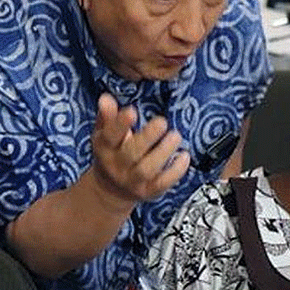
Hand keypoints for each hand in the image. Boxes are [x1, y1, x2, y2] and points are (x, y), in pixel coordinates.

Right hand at [89, 93, 189, 208]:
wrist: (112, 190)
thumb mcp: (105, 134)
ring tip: (175, 136)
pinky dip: (176, 171)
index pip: (110, 136)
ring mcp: (133, 181)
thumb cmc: (112, 153)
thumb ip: (107, 116)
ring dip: (163, 152)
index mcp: (105, 148)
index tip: (132, 110)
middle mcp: (117, 166)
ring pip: (147, 169)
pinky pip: (162, 183)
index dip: (120, 124)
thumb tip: (106, 98)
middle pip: (131, 153)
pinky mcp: (149, 191)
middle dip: (147, 137)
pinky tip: (184, 155)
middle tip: (162, 121)